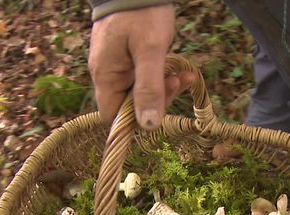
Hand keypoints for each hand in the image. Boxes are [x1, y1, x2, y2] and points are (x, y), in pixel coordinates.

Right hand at [88, 5, 195, 128]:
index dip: (135, 120)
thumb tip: (148, 125)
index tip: (159, 109)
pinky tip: (179, 70)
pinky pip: (145, 76)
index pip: (113, 116)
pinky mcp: (128, 58)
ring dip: (165, 88)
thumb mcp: (150, 51)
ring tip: (184, 76)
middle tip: (178, 83)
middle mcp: (107, 74)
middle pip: (130, 105)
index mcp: (106, 76)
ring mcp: (117, 65)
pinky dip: (162, 76)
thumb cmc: (141, 14)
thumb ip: (149, 88)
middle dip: (158, 99)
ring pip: (141, 91)